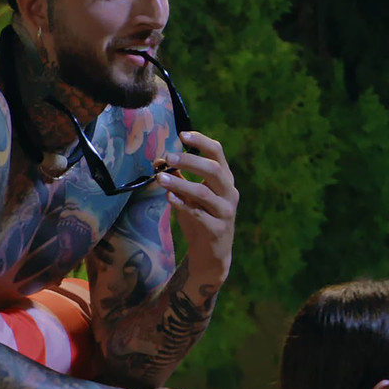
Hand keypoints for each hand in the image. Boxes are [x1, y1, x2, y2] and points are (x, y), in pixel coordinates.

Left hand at [158, 131, 237, 281]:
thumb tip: (159, 161)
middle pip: (213, 170)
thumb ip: (179, 178)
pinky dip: (182, 205)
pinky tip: (169, 198)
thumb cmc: (200, 218)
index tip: (182, 134)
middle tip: (169, 156)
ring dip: (181, 184)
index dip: (201, 142)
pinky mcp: (217, 229)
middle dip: (190, 161)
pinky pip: (199, 215)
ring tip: (160, 178)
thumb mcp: (190, 196)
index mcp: (224, 179)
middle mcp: (229, 192)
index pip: (217, 153)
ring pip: (204, 193)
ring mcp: (225, 212)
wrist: (212, 253)